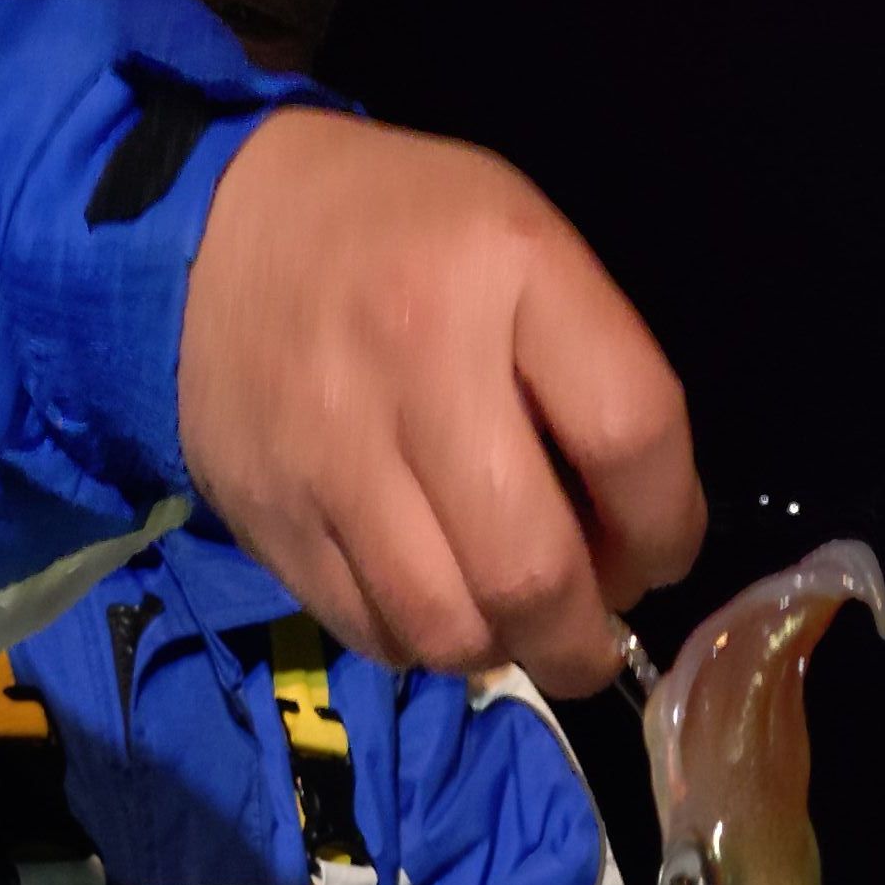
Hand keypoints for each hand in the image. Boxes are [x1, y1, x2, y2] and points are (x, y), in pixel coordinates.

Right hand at [180, 109, 703, 695]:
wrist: (219, 232)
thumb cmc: (409, 242)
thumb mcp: (526, 250)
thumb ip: (590, 375)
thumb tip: (627, 545)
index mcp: (506, 268)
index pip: (629, 434)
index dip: (666, 526)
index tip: (658, 555)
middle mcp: (415, 357)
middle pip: (530, 569)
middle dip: (581, 639)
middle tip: (589, 639)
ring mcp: (330, 448)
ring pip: (445, 627)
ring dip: (500, 652)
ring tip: (511, 625)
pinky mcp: (270, 516)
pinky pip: (370, 632)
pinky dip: (419, 642)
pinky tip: (432, 600)